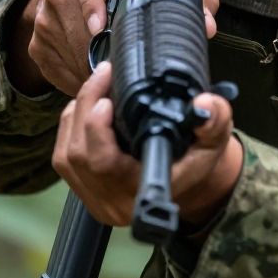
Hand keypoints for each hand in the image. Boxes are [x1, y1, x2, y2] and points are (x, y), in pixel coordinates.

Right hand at [7, 0, 219, 97]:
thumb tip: (209, 25)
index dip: (93, 7)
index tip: (100, 26)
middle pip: (81, 31)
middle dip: (107, 53)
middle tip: (131, 68)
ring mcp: (43, 20)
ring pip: (72, 56)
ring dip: (97, 71)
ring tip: (119, 75)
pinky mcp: (37, 46)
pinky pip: (60, 73)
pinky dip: (81, 80)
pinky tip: (99, 79)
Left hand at [51, 61, 241, 228]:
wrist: (190, 182)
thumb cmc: (198, 158)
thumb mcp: (215, 138)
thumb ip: (215, 119)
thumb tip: (204, 103)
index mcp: (141, 192)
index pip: (105, 166)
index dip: (96, 132)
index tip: (106, 100)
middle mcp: (114, 202)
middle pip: (79, 153)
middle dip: (86, 106)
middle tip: (104, 74)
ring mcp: (95, 200)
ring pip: (66, 155)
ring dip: (76, 115)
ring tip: (97, 86)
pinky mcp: (83, 192)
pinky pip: (62, 157)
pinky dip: (70, 126)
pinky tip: (87, 107)